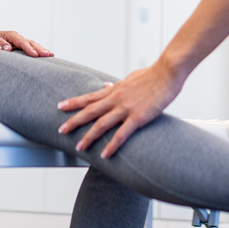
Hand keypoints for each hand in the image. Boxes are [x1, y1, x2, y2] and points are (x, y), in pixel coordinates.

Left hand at [0, 26, 52, 56]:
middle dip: (40, 49)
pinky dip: (38, 50)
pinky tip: (45, 54)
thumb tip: (8, 49)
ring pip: (33, 44)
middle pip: (31, 43)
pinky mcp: (21, 45)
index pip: (22, 42)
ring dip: (42, 49)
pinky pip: (31, 47)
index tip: (35, 55)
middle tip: (49, 55)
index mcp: (12, 35)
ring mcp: (20, 41)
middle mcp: (18, 37)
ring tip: (51, 55)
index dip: (29, 49)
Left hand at [57, 61, 183, 158]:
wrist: (168, 72)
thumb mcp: (130, 78)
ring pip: (101, 124)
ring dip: (88, 136)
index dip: (74, 102)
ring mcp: (126, 108)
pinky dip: (112, 145)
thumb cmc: (153, 75)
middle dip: (74, 121)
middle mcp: (116, 98)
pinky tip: (105, 155)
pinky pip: (121, 134)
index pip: (89, 97)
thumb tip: (106, 87)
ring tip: (79, 147)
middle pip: (90, 111)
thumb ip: (117, 85)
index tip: (60, 107)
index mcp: (115, 89)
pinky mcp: (138, 117)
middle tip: (60, 130)